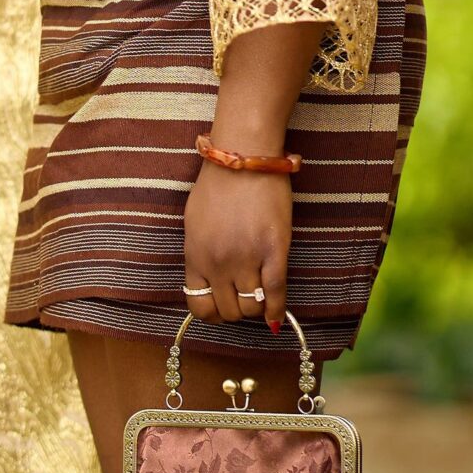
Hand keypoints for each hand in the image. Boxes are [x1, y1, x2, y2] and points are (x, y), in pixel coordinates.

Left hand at [184, 160, 289, 330]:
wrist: (243, 157)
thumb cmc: (217, 184)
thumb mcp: (194, 223)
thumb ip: (199, 253)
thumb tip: (207, 279)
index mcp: (195, 256)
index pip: (198, 306)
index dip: (213, 313)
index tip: (222, 306)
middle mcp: (218, 263)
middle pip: (228, 311)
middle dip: (237, 309)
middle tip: (245, 295)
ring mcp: (246, 258)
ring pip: (252, 306)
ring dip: (257, 306)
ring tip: (260, 293)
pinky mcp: (274, 251)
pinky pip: (276, 293)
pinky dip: (278, 309)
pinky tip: (277, 315)